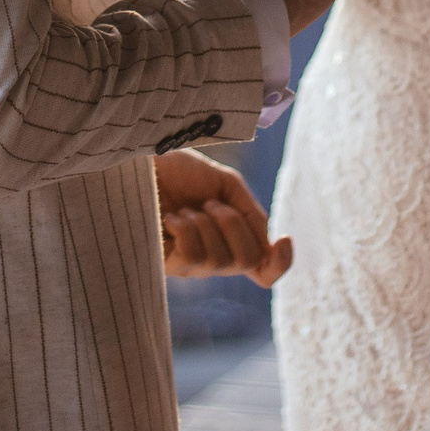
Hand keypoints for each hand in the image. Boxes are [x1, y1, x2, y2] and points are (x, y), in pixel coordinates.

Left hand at [155, 149, 292, 286]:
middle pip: (247, 262)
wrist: (144, 160)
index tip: (285, 239)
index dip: (279, 264)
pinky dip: (188, 229)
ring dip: (207, 224)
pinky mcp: (163, 264)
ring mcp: (187, 265)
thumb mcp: (226, 185)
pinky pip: (193, 256)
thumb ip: (250, 214)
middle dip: (234, 224)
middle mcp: (211, 258)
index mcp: (229, 240)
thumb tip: (268, 245)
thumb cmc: (180, 171)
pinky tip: (171, 218)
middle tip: (210, 203)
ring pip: (220, 261)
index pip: (261, 270)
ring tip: (186, 209)